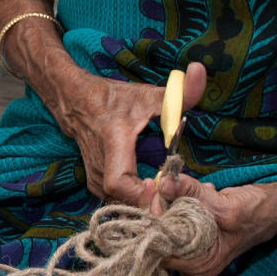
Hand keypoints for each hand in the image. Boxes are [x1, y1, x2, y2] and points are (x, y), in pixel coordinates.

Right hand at [41, 63, 207, 207]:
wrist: (75, 102)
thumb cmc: (112, 98)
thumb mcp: (148, 94)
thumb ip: (179, 91)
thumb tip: (201, 70)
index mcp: (112, 144)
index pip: (119, 182)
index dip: (141, 192)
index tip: (162, 185)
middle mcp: (100, 167)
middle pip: (126, 200)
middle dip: (155, 203)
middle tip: (182, 198)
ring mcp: (95, 179)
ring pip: (124, 204)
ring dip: (148, 205)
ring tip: (173, 198)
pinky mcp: (97, 185)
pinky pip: (120, 201)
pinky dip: (138, 202)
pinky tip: (157, 195)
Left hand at [145, 175, 276, 275]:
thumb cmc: (261, 211)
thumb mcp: (228, 204)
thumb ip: (193, 195)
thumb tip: (164, 182)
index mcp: (200, 265)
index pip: (160, 245)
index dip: (154, 215)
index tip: (156, 188)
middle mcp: (193, 261)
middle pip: (157, 234)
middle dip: (158, 204)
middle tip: (162, 181)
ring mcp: (194, 246)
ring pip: (164, 222)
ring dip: (168, 199)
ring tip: (183, 185)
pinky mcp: (196, 230)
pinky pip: (175, 215)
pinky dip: (179, 199)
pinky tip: (195, 190)